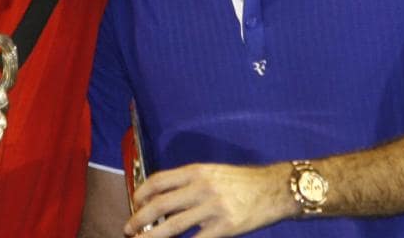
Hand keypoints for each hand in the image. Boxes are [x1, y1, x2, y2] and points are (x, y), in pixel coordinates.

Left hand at [125, 163, 291, 237]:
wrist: (274, 189)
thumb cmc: (243, 182)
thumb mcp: (213, 173)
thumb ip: (190, 183)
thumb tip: (163, 198)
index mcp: (197, 171)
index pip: (159, 181)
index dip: (141, 193)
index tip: (133, 204)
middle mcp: (202, 188)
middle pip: (160, 205)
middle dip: (139, 219)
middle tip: (129, 229)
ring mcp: (213, 208)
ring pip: (172, 227)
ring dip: (152, 237)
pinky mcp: (225, 227)